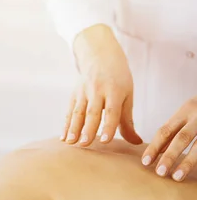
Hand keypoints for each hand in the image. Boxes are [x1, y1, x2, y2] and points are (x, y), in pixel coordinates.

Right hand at [63, 24, 142, 145]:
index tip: (105, 141)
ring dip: (73, 128)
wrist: (99, 56)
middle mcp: (98, 91)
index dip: (109, 126)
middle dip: (88, 129)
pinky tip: (64, 137)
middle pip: (92, 112)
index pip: (112, 111)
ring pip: (78, 112)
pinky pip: (70, 111)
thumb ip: (127, 120)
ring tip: (70, 142)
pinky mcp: (74, 94)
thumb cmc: (118, 79)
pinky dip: (66, 125)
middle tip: (85, 144)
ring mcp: (84, 92)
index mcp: (115, 91)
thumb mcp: (127, 96)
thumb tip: (136, 142)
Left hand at [142, 96, 196, 181]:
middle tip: (160, 173)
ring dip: (188, 162)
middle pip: (182, 138)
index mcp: (186, 110)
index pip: (165, 131)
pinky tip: (195, 175)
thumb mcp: (188, 114)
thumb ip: (173, 131)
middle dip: (170, 156)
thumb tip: (157, 152)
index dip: (154, 147)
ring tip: (177, 177)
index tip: (145, 163)